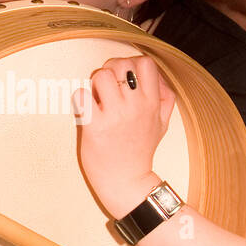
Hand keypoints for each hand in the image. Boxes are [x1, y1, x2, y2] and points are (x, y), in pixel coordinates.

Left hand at [72, 55, 174, 217]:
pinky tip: (86, 110)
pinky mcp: (95, 126)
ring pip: (100, 75)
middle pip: (121, 64)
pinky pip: (81, 96)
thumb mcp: (162, 124)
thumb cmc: (141, 151)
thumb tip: (159, 76)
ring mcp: (114, 116)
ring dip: (94, 83)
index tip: (124, 77)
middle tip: (106, 86)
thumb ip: (165, 97)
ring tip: (96, 98)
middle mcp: (135, 106)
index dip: (132, 63)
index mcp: (152, 103)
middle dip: (110, 70)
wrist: (127, 182)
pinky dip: (80, 99)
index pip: (146, 63)